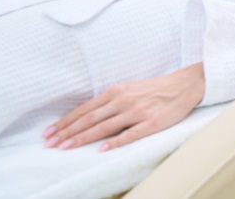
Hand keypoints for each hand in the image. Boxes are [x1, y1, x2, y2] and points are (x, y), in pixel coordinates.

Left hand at [43, 63, 205, 151]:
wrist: (185, 84)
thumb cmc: (156, 88)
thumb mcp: (130, 89)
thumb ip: (111, 101)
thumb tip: (88, 116)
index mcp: (117, 91)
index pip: (85, 109)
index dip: (66, 121)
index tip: (49, 133)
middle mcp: (124, 100)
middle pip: (90, 118)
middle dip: (67, 132)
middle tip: (50, 144)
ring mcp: (137, 112)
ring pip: (104, 126)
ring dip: (83, 138)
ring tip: (66, 147)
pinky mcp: (151, 122)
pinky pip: (129, 134)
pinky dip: (114, 142)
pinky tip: (101, 149)